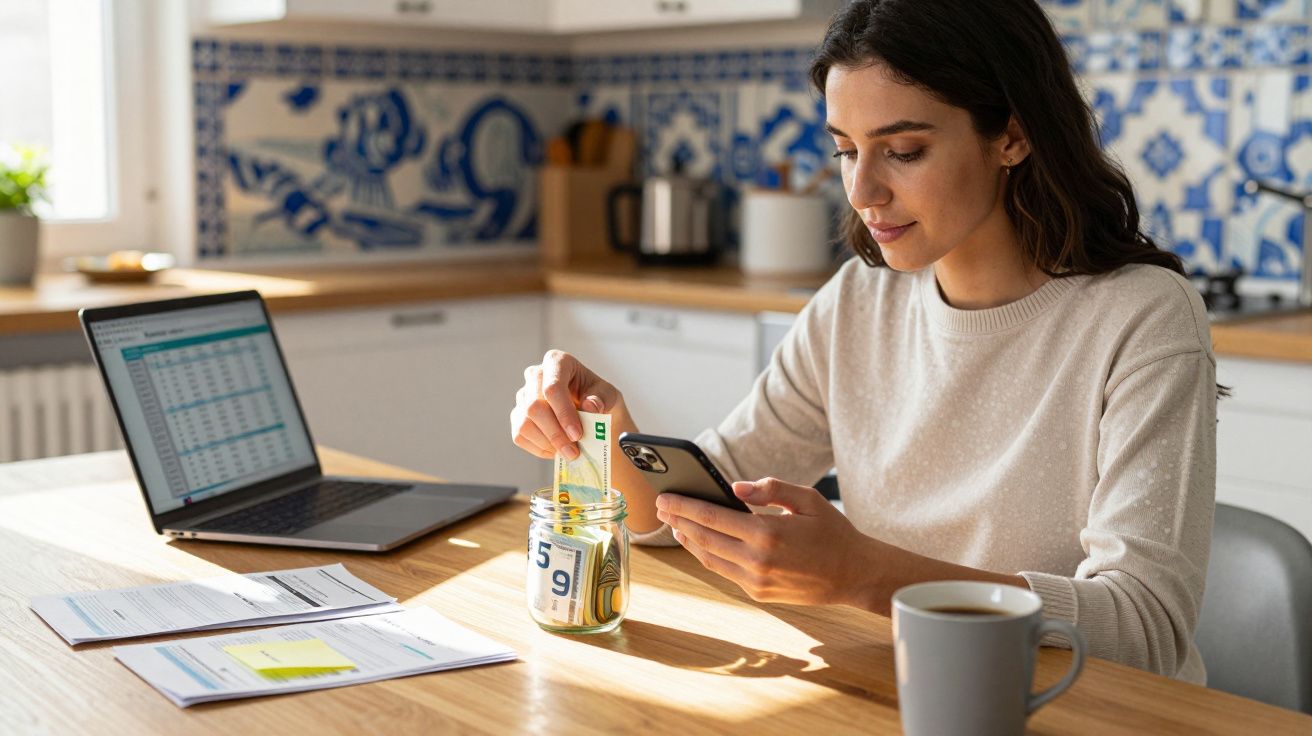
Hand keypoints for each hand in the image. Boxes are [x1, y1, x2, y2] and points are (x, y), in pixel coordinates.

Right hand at [510, 349, 624, 460]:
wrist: (591, 412)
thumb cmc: (599, 399)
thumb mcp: (609, 395)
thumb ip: (602, 399)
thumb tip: (590, 406)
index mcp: (557, 362)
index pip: (552, 387)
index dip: (563, 413)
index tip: (577, 434)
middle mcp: (535, 375)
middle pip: (534, 407)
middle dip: (555, 433)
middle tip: (574, 452)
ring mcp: (523, 396)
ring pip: (525, 423)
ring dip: (548, 444)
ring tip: (569, 452)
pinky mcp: (518, 416)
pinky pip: (520, 436)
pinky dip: (540, 448)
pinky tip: (557, 450)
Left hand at [655, 477, 877, 606]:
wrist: (854, 575)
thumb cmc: (833, 532)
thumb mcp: (808, 499)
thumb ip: (770, 489)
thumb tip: (734, 488)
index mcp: (767, 533)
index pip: (711, 516)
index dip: (683, 506)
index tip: (665, 497)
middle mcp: (757, 560)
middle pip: (703, 538)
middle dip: (678, 521)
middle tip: (661, 507)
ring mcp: (756, 581)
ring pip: (709, 558)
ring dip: (689, 540)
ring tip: (675, 524)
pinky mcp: (759, 593)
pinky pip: (724, 571)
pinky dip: (708, 555)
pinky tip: (701, 542)